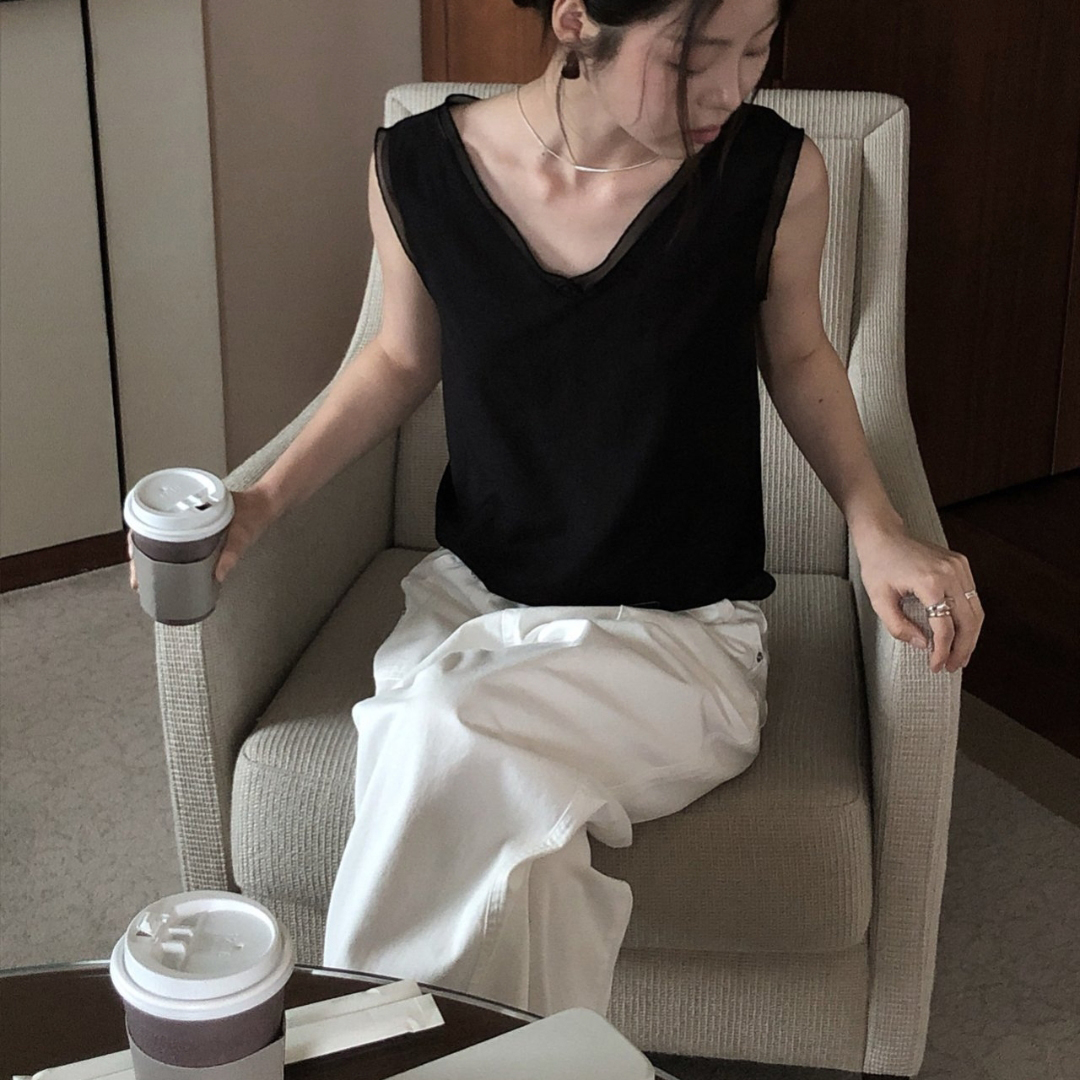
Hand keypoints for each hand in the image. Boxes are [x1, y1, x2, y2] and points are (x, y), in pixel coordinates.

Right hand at [127, 485, 278, 591]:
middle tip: (138, 577)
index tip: (133, 558)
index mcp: (190, 506)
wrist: (265, 503)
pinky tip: (166, 568)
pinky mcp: (198, 528)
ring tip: (145, 576)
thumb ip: (232, 553)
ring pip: (160, 536)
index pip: (151, 519)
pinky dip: (167, 553)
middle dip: (140, 554)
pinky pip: (175, 539)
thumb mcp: (242, 535)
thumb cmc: (253, 513)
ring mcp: (190, 520)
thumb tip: (219, 575)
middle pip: (150, 531)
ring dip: (151, 554)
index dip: (137, 539)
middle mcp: (185, 512)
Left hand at [854, 522, 984, 673]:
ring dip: (970, 637)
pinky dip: (969, 619)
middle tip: (953, 667)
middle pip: (968, 621)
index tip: (936, 666)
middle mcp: (950, 573)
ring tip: (960, 656)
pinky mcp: (961, 564)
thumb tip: (924, 645)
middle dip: (963, 649)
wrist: (883, 535)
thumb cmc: (878, 565)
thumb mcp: (879, 600)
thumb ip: (899, 627)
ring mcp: (959, 567)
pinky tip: (961, 634)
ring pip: (976, 611)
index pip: (944, 627)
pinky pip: (972, 598)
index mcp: (930, 582)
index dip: (942, 652)